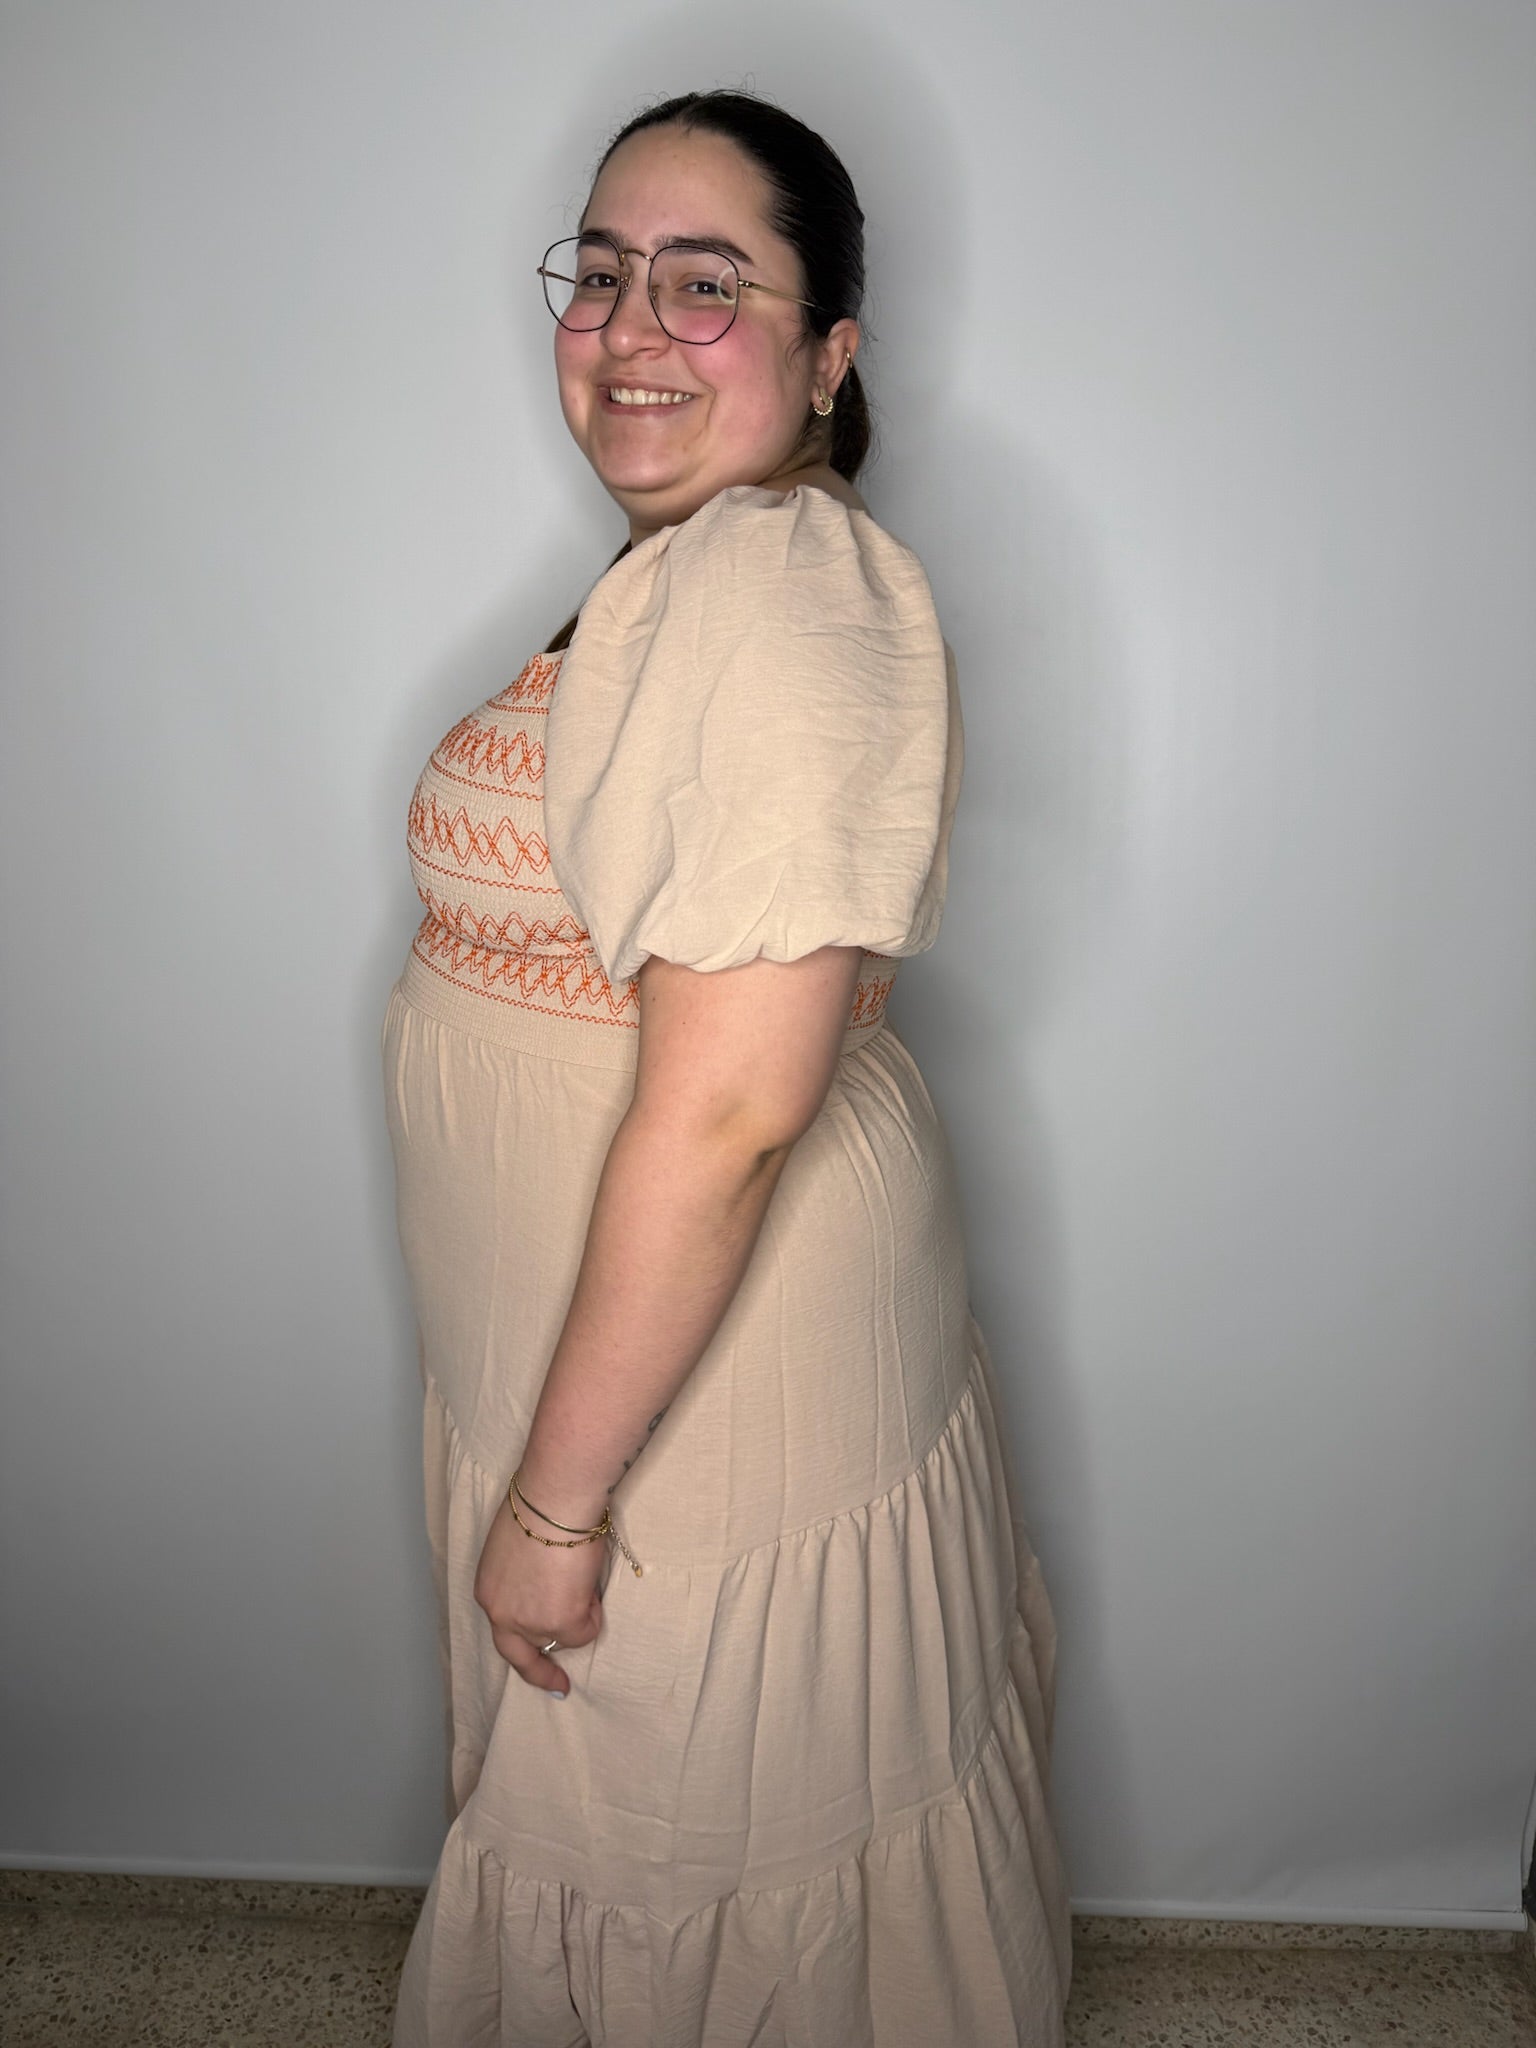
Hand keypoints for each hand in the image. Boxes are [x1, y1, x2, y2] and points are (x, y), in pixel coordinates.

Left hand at [473, 1497, 604, 1694]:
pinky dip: (595, 1610)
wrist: (555, 1500)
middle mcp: (502, 1614)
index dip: (522, 1645)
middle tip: (559, 1686)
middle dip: (542, 1674)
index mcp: (489, 1592)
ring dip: (578, 1613)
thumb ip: (522, 1579)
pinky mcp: (562, 1622)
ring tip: (580, 1573)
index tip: (536, 1662)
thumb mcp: (514, 1550)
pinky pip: (588, 1628)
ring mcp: (531, 1622)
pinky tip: (588, 1579)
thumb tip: (546, 1587)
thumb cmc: (540, 1507)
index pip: (503, 1630)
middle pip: (524, 1652)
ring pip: (564, 1635)